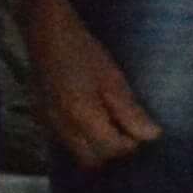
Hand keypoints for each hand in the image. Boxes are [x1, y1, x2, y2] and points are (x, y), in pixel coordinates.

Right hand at [29, 3, 160, 170]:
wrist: (45, 33)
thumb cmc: (84, 51)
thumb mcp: (113, 78)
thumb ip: (130, 111)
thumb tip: (151, 136)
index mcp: (82, 117)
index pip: (110, 149)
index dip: (129, 144)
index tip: (140, 130)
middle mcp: (61, 128)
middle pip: (91, 159)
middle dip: (111, 151)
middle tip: (126, 130)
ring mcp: (48, 124)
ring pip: (76, 152)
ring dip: (95, 146)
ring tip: (110, 123)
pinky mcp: (41, 117)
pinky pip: (64, 139)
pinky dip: (80, 137)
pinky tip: (90, 118)